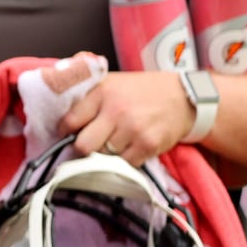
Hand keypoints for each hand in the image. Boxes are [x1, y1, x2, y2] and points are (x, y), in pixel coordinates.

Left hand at [60, 71, 195, 164]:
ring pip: (103, 157)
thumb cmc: (143, 91)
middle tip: (92, 143)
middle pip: (83, 145)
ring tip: (118, 141)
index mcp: (101, 93)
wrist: (184, 97)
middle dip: (85, 148)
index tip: (70, 133)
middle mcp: (115, 111)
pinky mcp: (147, 144)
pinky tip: (132, 147)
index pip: (69, 121)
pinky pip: (124, 164)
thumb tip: (62, 117)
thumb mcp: (112, 82)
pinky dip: (126, 160)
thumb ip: (88, 96)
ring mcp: (132, 129)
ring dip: (107, 154)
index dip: (66, 131)